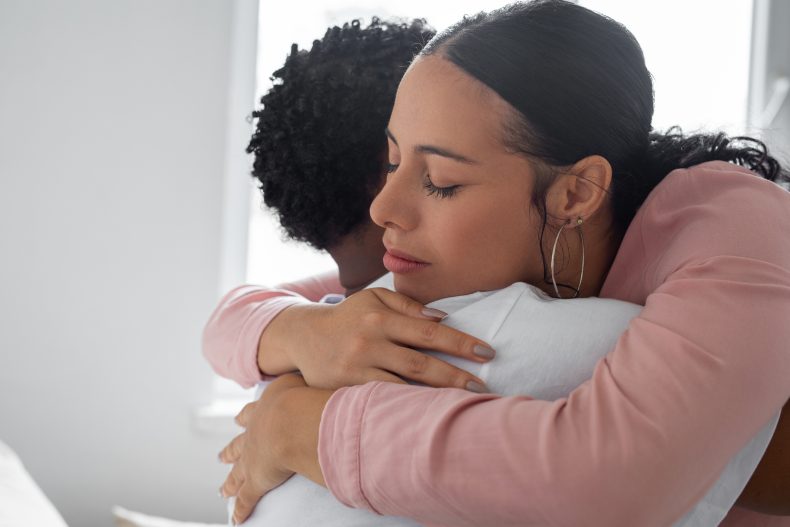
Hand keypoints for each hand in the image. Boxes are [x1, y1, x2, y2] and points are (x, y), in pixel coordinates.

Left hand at [219, 374, 330, 524]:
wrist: (293, 419)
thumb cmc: (304, 398)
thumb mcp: (305, 382)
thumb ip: (312, 380)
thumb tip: (326, 369)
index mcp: (266, 409)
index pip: (252, 414)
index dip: (246, 418)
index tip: (238, 420)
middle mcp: (254, 433)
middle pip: (239, 444)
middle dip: (231, 450)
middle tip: (220, 456)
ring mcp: (253, 457)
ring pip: (237, 472)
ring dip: (230, 482)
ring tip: (222, 490)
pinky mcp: (257, 481)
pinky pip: (247, 498)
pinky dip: (241, 509)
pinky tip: (236, 519)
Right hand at [259, 287, 494, 390]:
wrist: (302, 336)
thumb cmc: (348, 317)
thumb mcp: (373, 299)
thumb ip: (407, 305)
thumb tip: (442, 318)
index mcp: (380, 317)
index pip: (428, 332)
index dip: (460, 342)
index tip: (487, 352)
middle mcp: (369, 342)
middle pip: (420, 363)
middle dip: (455, 376)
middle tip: (483, 387)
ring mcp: (356, 368)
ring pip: (402, 386)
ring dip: (435, 397)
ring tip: (463, 405)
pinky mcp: (345, 388)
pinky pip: (381, 400)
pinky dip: (405, 407)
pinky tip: (425, 415)